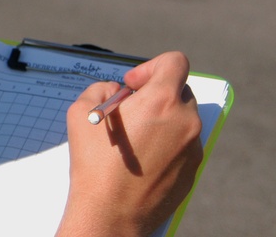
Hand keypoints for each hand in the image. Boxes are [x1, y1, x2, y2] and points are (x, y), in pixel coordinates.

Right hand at [56, 52, 203, 236]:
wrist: (110, 214)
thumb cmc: (94, 164)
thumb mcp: (82, 112)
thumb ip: (102, 89)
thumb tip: (118, 92)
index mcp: (161, 101)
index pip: (175, 62)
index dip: (152, 66)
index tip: (133, 86)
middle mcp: (185, 121)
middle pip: (179, 90)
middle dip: (156, 94)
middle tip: (130, 110)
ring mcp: (193, 148)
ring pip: (183, 118)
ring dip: (162, 119)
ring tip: (135, 138)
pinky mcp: (193, 170)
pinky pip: (184, 144)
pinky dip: (167, 143)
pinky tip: (142, 158)